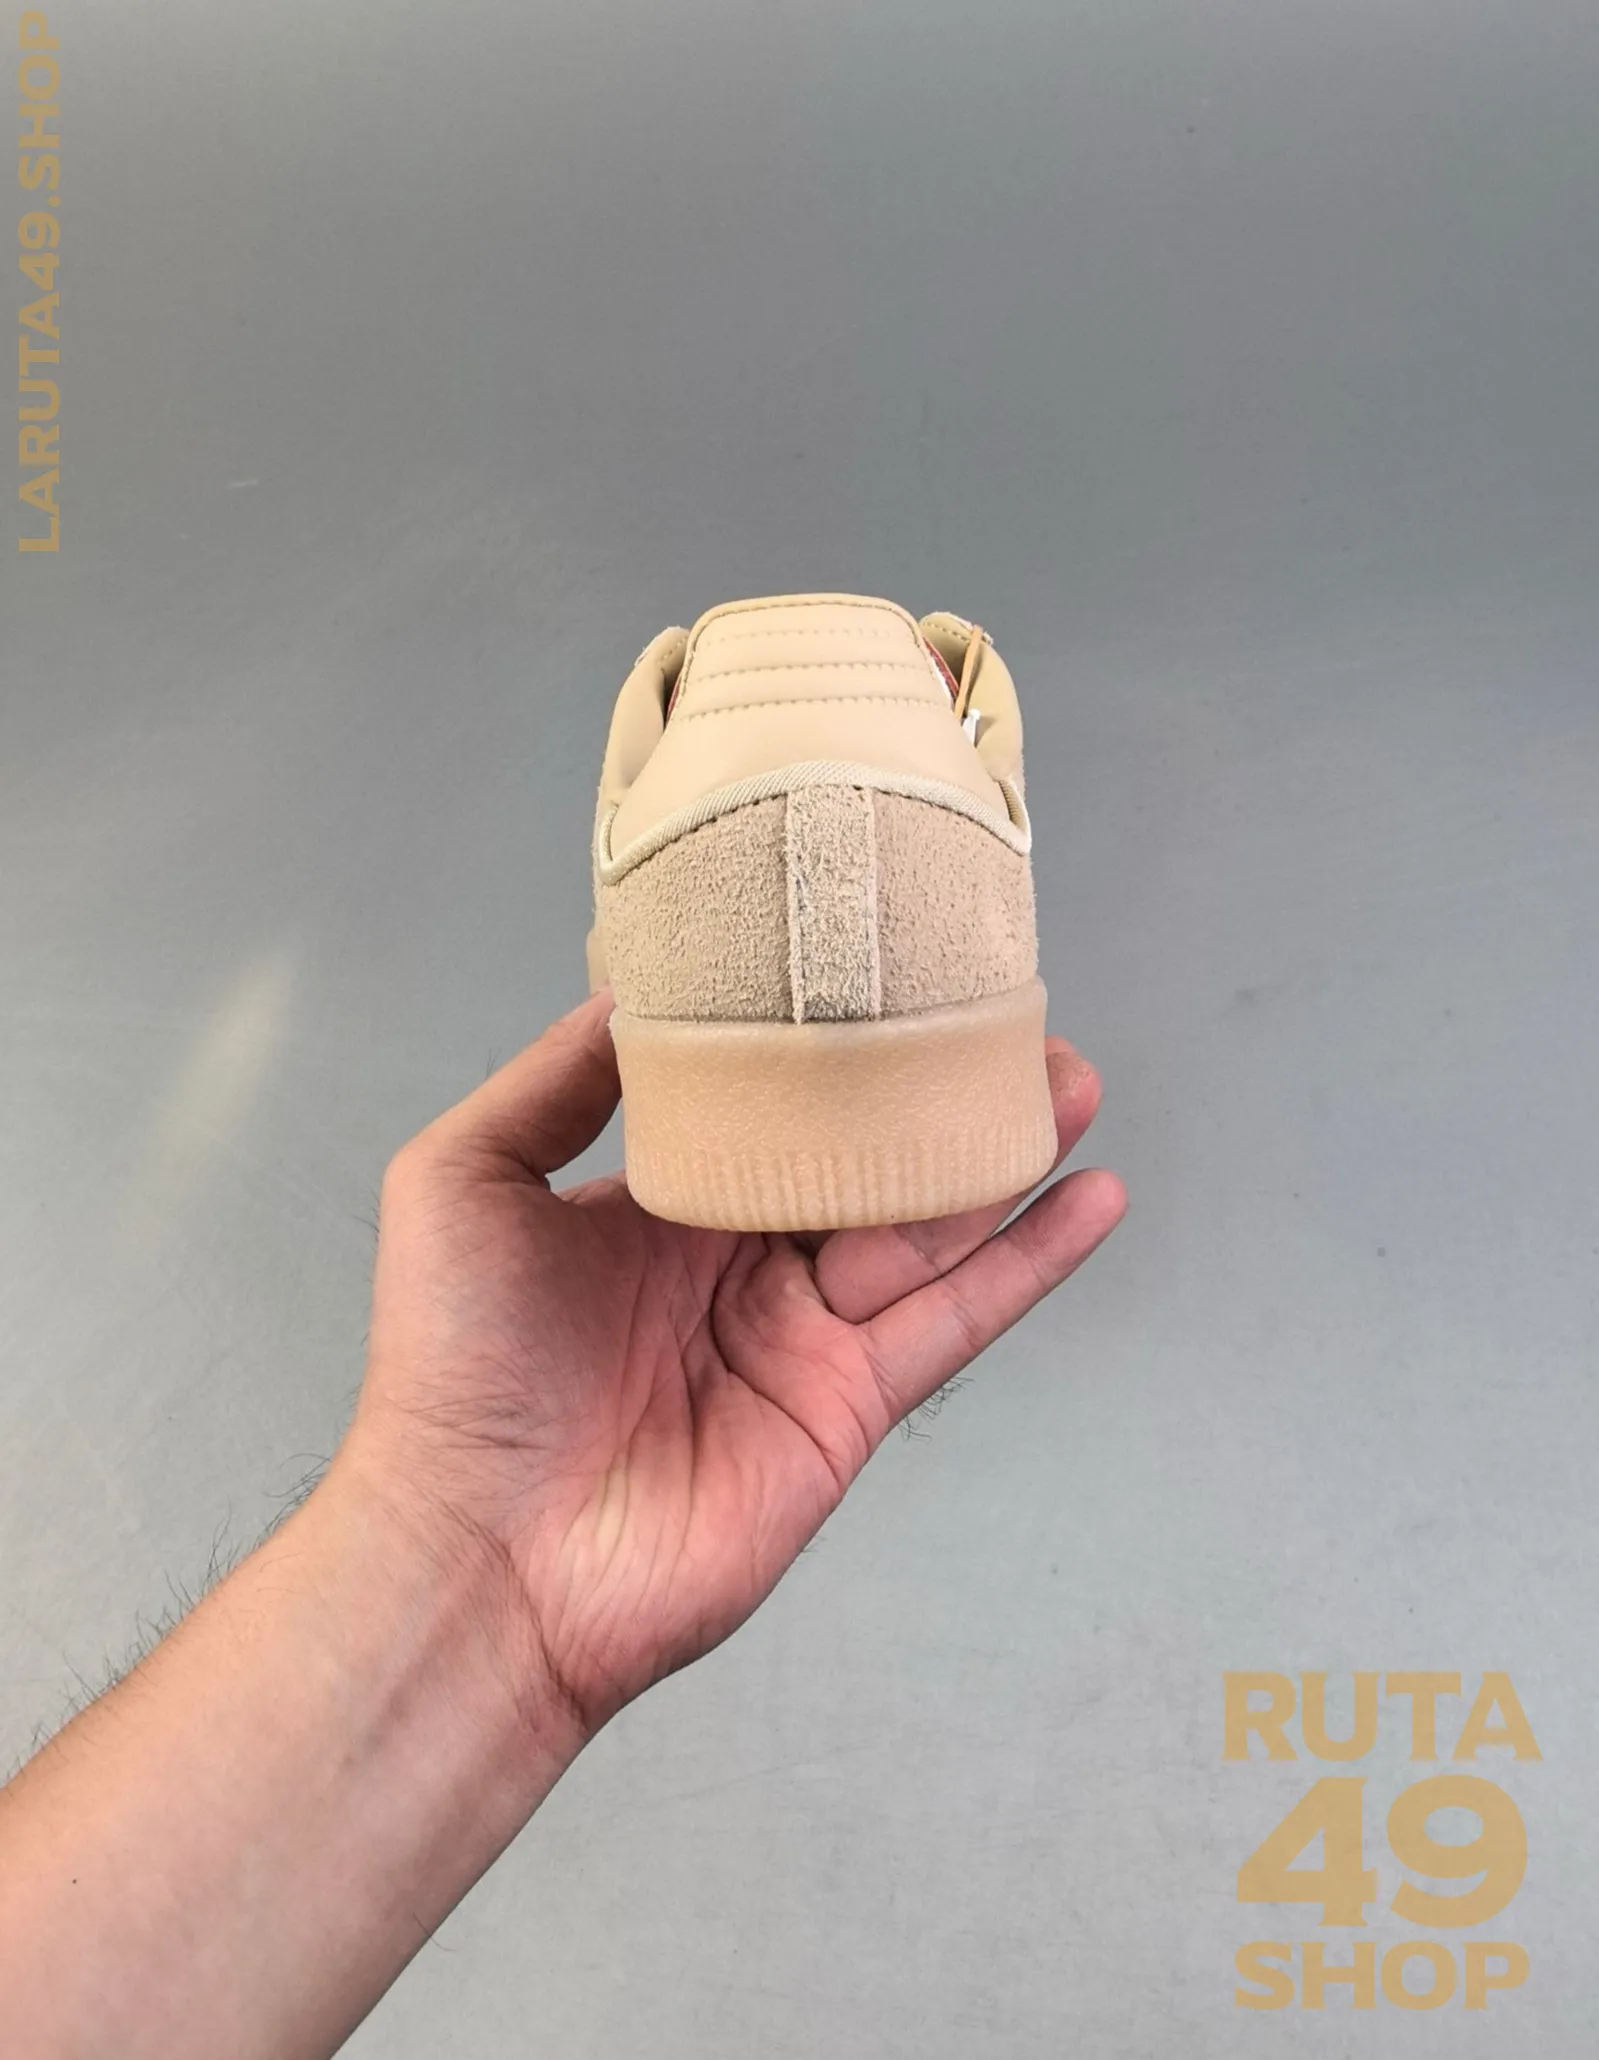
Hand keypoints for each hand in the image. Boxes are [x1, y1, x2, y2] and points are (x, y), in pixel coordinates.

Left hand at [348, 991, 1125, 1739]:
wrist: (483, 1555)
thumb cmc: (453, 1369)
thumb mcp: (465, 1179)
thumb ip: (553, 1081)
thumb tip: (634, 986)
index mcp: (661, 1203)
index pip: (766, 1106)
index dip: (829, 1045)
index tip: (883, 973)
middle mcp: (740, 1260)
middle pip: (864, 1159)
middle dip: (935, 1092)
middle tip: (1009, 1020)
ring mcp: (802, 1335)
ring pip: (925, 1225)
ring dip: (1002, 1156)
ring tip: (1070, 1081)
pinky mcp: (848, 1404)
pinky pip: (954, 1320)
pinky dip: (1029, 1264)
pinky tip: (1092, 1200)